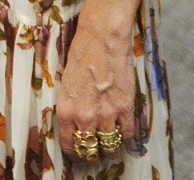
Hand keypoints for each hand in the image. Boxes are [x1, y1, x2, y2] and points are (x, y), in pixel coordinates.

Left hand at [56, 21, 136, 162]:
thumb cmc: (81, 53)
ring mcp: (107, 114)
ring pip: (110, 147)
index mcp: (66, 110)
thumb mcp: (66, 82)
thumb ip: (71, 105)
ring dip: (110, 149)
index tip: (78, 154)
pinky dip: (126, 137)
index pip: (68, 144)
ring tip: (110, 148)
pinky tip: (124, 134)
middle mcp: (85, 116)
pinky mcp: (126, 108)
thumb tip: (75, 121)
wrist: (101, 37)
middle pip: (89, 150)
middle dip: (91, 154)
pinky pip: (127, 134)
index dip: (74, 153)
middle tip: (95, 153)